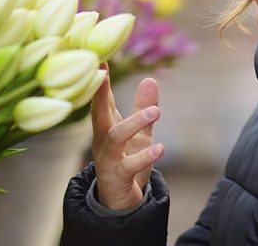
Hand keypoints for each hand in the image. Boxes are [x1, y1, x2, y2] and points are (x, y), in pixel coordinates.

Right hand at [90, 64, 163, 210]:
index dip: (101, 78)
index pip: (102, 98)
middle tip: (103, 71)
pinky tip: (159, 148)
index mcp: (106, 126)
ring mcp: (107, 159)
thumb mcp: (139, 133)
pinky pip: (128, 166)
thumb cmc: (126, 162)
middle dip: (99, 92)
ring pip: (115, 137)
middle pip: (98, 112)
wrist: (120, 202)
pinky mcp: (116, 177)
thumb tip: (150, 79)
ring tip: (156, 112)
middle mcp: (102, 139)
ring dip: (134, 123)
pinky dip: (144, 157)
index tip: (100, 56)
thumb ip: (142, 108)